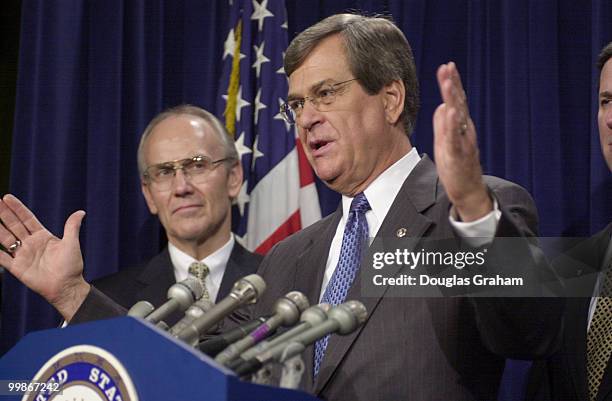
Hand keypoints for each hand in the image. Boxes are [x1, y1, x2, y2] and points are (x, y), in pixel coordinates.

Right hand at [0, 194, 89, 320]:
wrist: (66, 287)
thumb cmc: (71, 266)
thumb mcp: (72, 243)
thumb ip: (72, 227)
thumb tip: (81, 212)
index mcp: (43, 236)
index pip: (27, 219)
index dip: (18, 208)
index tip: (7, 197)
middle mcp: (31, 244)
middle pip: (14, 225)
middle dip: (4, 214)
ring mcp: (22, 255)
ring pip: (5, 239)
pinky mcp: (17, 268)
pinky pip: (2, 259)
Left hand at [433, 62, 491, 220]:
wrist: (467, 192)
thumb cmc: (455, 167)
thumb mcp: (445, 142)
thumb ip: (443, 124)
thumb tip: (441, 106)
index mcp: (460, 126)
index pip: (455, 101)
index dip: (451, 83)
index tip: (446, 66)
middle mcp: (464, 131)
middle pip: (459, 104)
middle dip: (453, 85)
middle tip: (449, 67)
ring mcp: (463, 142)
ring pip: (458, 118)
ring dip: (454, 99)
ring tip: (449, 83)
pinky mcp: (458, 156)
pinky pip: (455, 138)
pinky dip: (452, 125)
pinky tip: (449, 112)